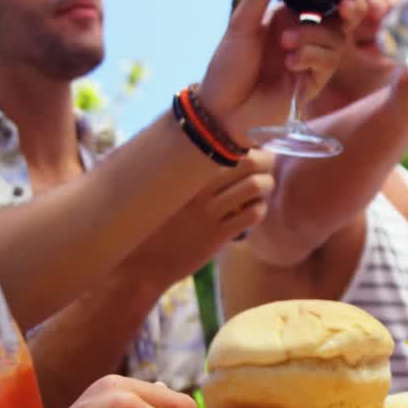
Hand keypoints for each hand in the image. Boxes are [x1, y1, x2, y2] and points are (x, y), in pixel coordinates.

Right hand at [128, 149, 275, 289]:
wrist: (141, 263)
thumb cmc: (152, 222)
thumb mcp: (163, 190)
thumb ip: (184, 170)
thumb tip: (209, 149)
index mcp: (185, 171)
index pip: (227, 145)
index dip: (248, 144)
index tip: (252, 148)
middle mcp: (199, 187)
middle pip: (248, 160)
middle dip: (265, 161)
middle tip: (266, 166)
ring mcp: (209, 212)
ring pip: (255, 186)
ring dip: (266, 184)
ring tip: (263, 188)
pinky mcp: (217, 236)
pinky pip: (252, 215)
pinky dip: (260, 209)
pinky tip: (253, 210)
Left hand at [197, 0, 377, 144]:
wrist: (221, 110)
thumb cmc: (228, 65)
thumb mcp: (242, 22)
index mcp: (290, 16)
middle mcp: (305, 35)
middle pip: (343, 18)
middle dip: (352, 8)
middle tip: (347, 4)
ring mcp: (311, 61)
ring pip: (335, 40)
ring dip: (313, 37)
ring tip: (286, 43)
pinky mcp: (312, 84)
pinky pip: (326, 64)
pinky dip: (310, 57)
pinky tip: (290, 62)